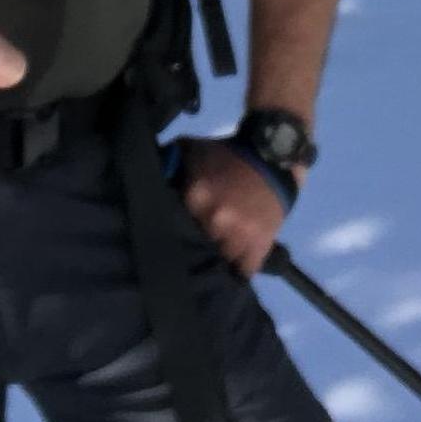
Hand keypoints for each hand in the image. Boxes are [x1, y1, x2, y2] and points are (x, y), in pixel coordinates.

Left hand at [174, 136, 292, 274]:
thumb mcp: (192, 151)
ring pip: (220, 260)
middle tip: (193, 245)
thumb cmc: (226, 155)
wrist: (269, 158)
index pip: (175, 223)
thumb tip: (151, 180)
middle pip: (197, 244)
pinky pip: (245, 270)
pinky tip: (231, 271)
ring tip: (212, 259)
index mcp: (196, 196)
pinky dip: (238, 271)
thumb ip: (171, 166)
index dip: (175, 227)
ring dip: (217, 258)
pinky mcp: (260, 245)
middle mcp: (216, 219)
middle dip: (196, 242)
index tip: (172, 232)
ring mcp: (239, 235)